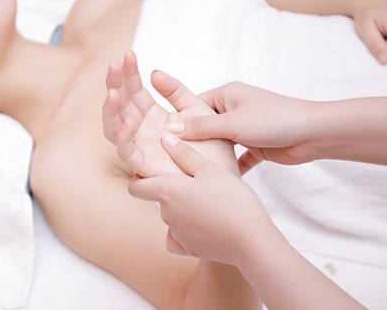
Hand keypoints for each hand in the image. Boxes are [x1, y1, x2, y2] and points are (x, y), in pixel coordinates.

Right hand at [103, 51, 237, 176]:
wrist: (236, 171)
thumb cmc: (220, 144)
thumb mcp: (198, 109)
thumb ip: (176, 93)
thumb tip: (154, 73)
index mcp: (156, 117)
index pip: (135, 91)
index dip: (129, 73)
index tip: (128, 54)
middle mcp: (145, 132)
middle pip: (121, 106)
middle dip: (114, 85)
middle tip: (112, 65)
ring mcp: (144, 149)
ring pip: (115, 128)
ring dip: (111, 110)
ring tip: (113, 91)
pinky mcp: (147, 168)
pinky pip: (128, 152)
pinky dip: (123, 137)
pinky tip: (127, 120)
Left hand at [128, 132, 268, 265]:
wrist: (251, 239)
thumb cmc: (232, 198)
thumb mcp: (209, 169)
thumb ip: (184, 153)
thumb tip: (164, 137)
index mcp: (167, 191)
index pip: (135, 187)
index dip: (139, 178)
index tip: (152, 171)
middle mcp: (166, 215)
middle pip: (158, 199)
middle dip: (171, 190)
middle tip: (195, 181)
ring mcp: (177, 234)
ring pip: (171, 217)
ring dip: (182, 208)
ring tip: (208, 200)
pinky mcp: (189, 250)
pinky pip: (178, 239)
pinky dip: (185, 231)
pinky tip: (201, 223)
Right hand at [166, 82, 317, 172]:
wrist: (313, 133)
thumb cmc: (275, 120)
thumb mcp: (232, 124)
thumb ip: (202, 128)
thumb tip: (171, 129)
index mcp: (227, 95)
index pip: (194, 107)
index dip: (179, 121)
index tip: (162, 137)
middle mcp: (234, 110)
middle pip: (205, 127)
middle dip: (193, 141)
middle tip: (173, 157)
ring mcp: (245, 129)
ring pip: (221, 144)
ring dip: (211, 156)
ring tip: (190, 171)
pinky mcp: (256, 146)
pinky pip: (237, 158)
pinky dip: (230, 168)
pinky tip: (217, 181)